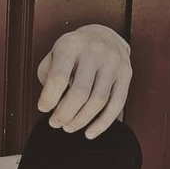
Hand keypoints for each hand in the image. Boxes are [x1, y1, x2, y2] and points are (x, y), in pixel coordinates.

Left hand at [37, 24, 131, 138]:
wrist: (103, 35)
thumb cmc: (73, 52)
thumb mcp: (54, 55)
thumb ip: (47, 77)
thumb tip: (50, 106)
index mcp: (71, 44)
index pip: (58, 78)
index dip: (49, 99)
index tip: (43, 109)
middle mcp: (94, 50)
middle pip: (80, 93)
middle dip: (65, 114)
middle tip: (55, 123)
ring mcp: (113, 61)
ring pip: (98, 101)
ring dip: (81, 121)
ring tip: (69, 127)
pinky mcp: (126, 73)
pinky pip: (117, 104)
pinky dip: (103, 124)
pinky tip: (90, 133)